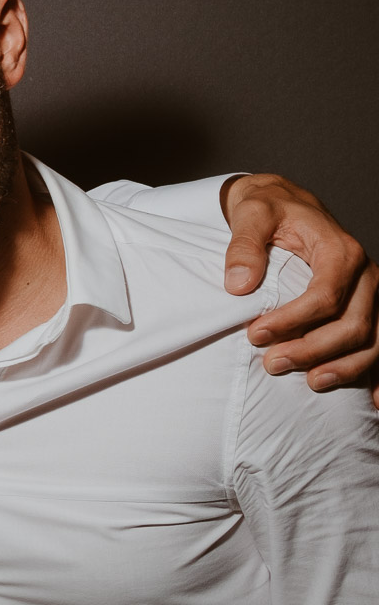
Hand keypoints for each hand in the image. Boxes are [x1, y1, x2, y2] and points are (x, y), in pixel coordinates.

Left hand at [220, 173, 377, 402]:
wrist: (283, 202)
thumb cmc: (268, 208)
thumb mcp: (251, 214)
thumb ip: (244, 246)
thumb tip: (239, 284)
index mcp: (340, 251)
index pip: (325, 296)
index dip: (292, 321)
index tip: (254, 335)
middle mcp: (365, 274)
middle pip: (353, 323)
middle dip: (313, 350)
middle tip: (270, 364)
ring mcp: (370, 294)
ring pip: (372, 339)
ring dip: (344, 367)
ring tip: (309, 383)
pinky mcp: (366, 307)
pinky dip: (378, 373)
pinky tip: (373, 401)